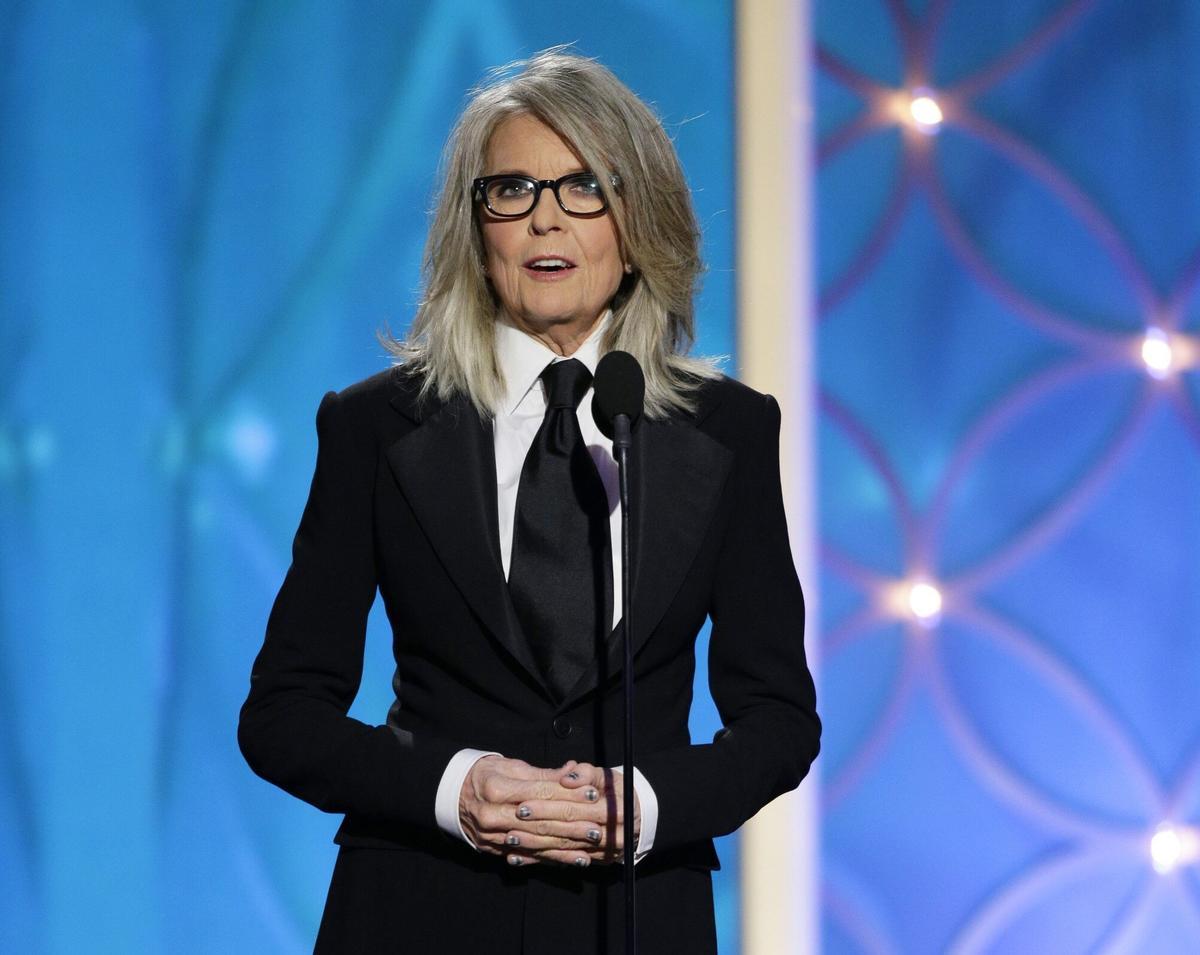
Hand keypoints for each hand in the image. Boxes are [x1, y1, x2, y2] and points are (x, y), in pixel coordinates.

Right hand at [459, 757, 611, 866]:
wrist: (451, 796)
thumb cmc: (484, 775)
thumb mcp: (510, 766)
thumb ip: (543, 774)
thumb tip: (574, 772)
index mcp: (496, 788)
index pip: (540, 792)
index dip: (568, 793)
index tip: (592, 794)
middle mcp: (492, 815)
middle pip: (540, 821)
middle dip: (572, 824)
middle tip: (598, 826)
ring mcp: (491, 836)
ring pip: (536, 842)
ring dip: (566, 846)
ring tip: (591, 846)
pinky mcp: (494, 850)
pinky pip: (528, 856)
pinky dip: (551, 859)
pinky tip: (572, 860)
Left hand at [516, 761, 639, 865]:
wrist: (637, 815)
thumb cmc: (616, 791)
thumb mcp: (606, 776)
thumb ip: (586, 774)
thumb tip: (568, 777)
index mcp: (616, 811)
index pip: (575, 809)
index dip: (548, 806)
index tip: (523, 802)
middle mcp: (611, 835)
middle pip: (566, 831)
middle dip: (537, 826)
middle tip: (512, 821)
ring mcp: (602, 852)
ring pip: (562, 850)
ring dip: (534, 846)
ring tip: (509, 839)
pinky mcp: (592, 861)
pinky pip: (562, 862)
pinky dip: (539, 860)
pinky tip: (518, 858)